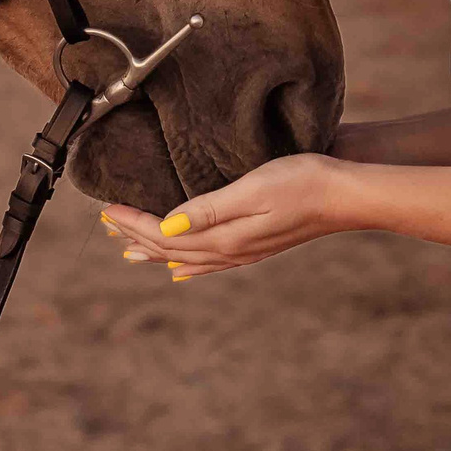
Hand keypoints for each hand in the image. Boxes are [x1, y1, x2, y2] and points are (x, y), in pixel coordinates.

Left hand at [101, 153, 354, 281]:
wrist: (345, 196)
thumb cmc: (302, 182)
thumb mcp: (252, 188)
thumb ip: (209, 209)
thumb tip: (167, 227)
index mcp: (224, 236)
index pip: (163, 233)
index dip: (132, 222)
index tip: (105, 210)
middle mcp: (230, 250)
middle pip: (169, 247)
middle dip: (135, 235)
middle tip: (106, 224)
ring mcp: (243, 252)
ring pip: (185, 257)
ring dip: (154, 251)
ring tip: (128, 250)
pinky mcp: (256, 247)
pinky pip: (210, 263)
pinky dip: (186, 265)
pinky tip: (179, 269)